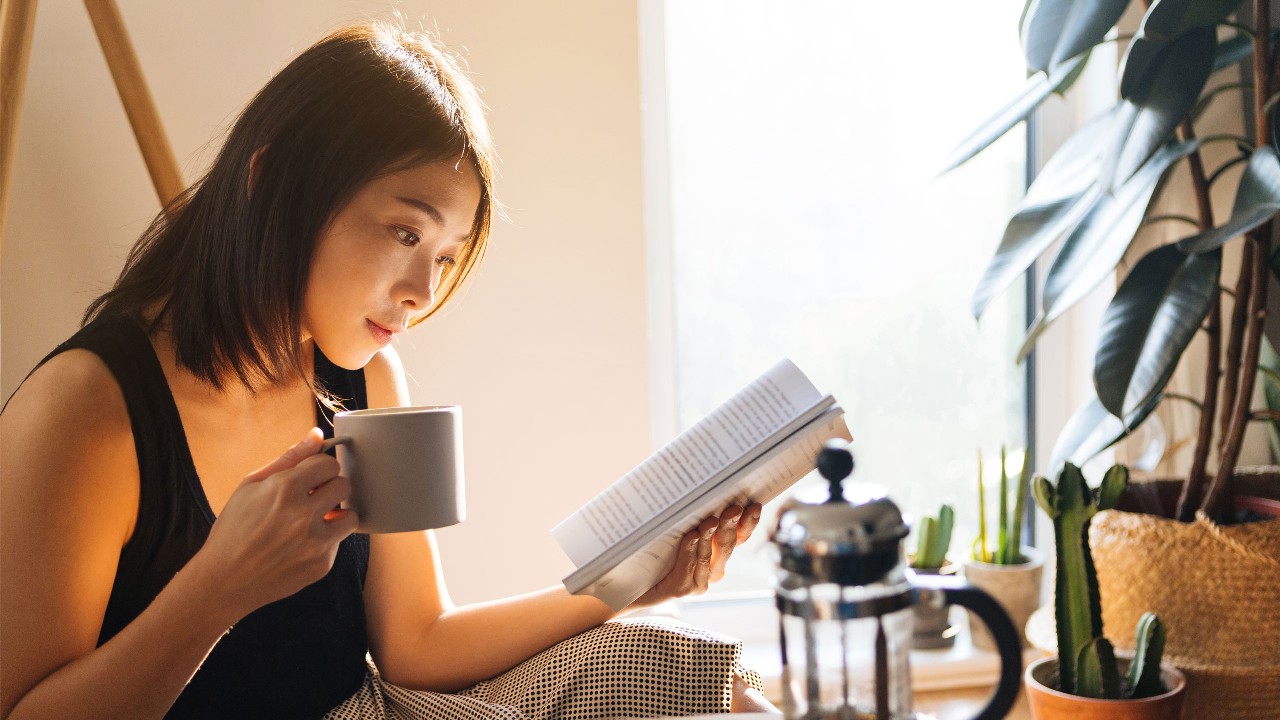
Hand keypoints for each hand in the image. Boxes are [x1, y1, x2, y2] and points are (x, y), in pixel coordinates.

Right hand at [189, 428, 359, 619]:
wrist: (224, 580)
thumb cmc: (234, 529)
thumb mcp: (251, 486)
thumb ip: (289, 458)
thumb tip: (317, 435)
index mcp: (285, 489)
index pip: (329, 464)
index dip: (319, 469)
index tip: (311, 478)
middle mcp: (304, 515)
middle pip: (343, 486)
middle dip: (329, 489)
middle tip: (311, 498)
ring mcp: (315, 543)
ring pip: (351, 516)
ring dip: (335, 515)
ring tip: (312, 521)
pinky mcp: (322, 565)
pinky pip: (338, 543)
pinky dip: (324, 541)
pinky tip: (300, 545)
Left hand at [630, 502, 762, 608]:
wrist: (623, 581)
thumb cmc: (649, 549)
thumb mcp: (674, 527)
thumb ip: (689, 514)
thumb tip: (697, 484)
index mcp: (716, 554)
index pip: (738, 537)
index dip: (748, 523)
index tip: (754, 504)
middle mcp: (711, 570)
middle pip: (727, 546)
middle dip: (731, 525)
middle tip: (733, 508)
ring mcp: (697, 582)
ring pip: (709, 556)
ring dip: (710, 536)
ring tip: (710, 520)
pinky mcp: (680, 590)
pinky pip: (688, 567)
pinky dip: (690, 551)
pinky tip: (691, 537)